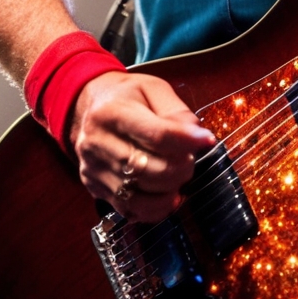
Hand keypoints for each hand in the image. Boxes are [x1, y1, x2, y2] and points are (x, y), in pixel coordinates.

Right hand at [73, 71, 216, 221]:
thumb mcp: (154, 89)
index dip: (186, 141)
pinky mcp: (95, 187)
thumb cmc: (128, 96)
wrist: (90, 106)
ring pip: (138, 195)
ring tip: (180, 175)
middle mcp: (97, 143)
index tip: (207, 141)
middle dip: (180, 168)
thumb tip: (196, 136)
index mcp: (112, 112)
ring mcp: (93, 169)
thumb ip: (177, 111)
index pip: (155, 135)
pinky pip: (129, 209)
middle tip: (190, 158)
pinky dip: (156, 209)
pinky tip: (169, 196)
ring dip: (170, 190)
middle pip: (147, 169)